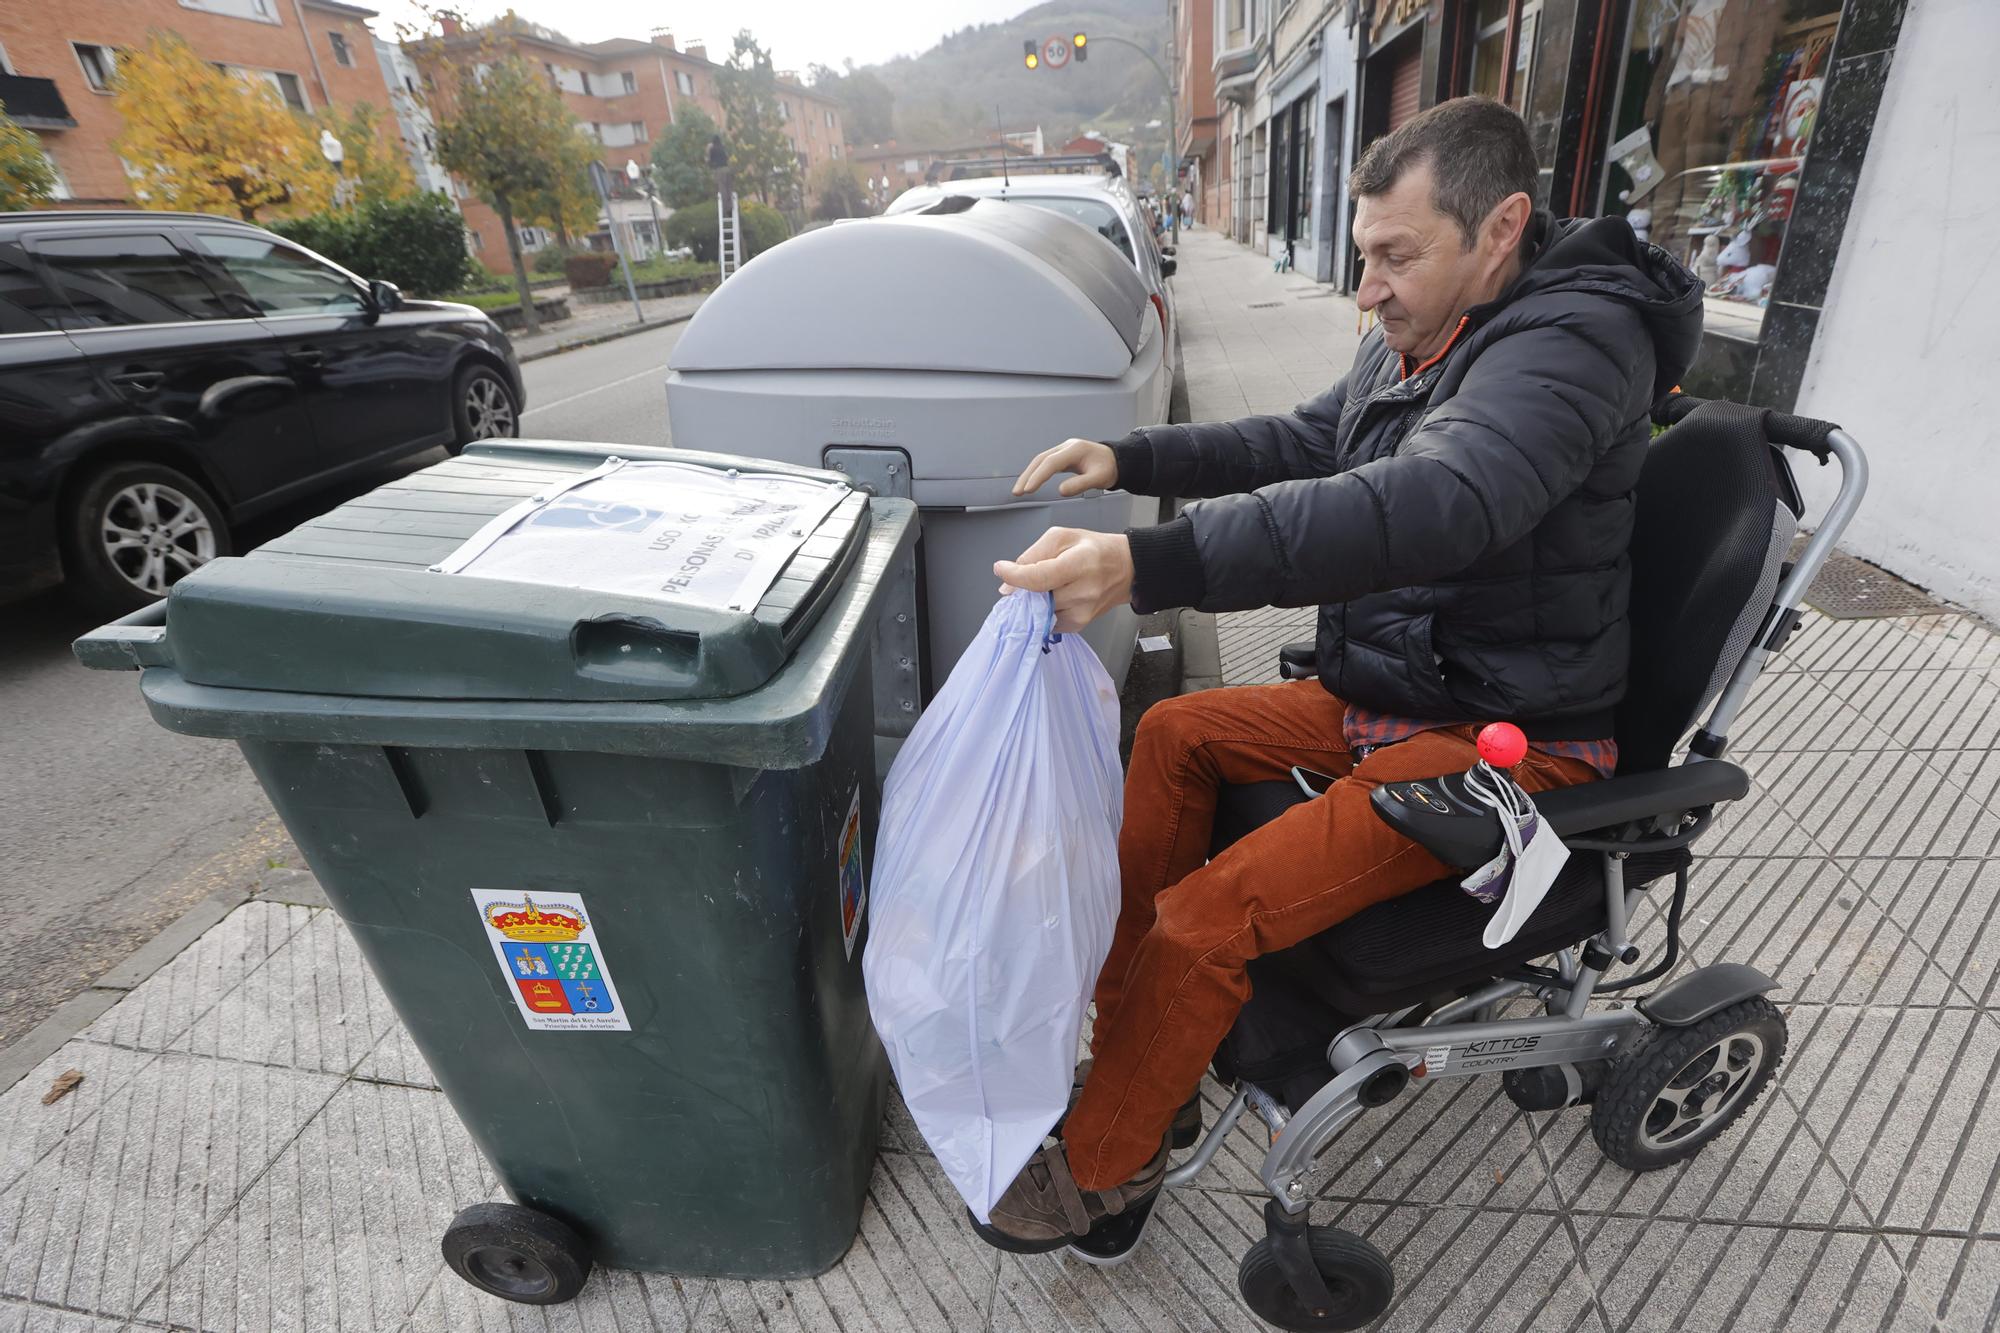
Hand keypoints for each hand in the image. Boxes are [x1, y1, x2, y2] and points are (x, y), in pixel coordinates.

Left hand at [994, 528, 1133, 632]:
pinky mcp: (1079, 625)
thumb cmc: (1094, 549)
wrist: (1126, 569)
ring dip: (1033, 601)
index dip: (1015, 576)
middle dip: (1023, 589)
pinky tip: (1054, 597)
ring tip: (1047, 586)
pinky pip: (1047, 622)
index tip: (1002, 569)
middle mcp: (1083, 592)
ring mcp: (1082, 612)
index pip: (1038, 578)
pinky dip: (1043, 611)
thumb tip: (1008, 584)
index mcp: (1080, 564)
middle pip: (1036, 598)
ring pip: (1038, 613)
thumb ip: (1032, 556)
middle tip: (1026, 578)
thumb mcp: (1061, 537)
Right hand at [1012, 439, 1117, 497]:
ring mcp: (1064, 450)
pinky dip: (1036, 473)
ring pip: (1040, 461)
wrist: (1116, 460)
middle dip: (1028, 476)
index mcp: (1075, 449)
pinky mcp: (1063, 455)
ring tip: (1019, 490)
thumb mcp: (1099, 479)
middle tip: (1018, 491)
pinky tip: (1030, 483)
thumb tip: (1060, 491)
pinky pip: (1045, 463)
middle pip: (1041, 460)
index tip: (1029, 490)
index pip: (1051, 463)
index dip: (1038, 476)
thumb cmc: (1109, 469)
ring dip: (1029, 475)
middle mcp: (1066, 447)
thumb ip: (1080, 484)